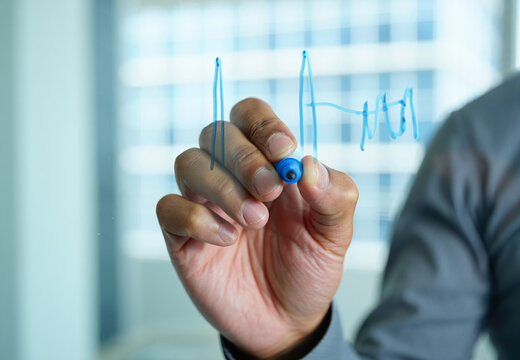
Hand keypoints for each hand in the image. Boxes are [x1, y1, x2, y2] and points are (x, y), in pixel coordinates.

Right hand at [156, 98, 357, 357]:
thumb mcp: (335, 235)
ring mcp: (204, 204)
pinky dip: (195, 217)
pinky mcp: (182, 236)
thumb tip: (309, 164)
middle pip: (217, 133)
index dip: (263, 124)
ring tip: (253, 221)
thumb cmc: (308, 268)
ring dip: (221, 187)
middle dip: (244, 158)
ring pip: (188, 163)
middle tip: (270, 192)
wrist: (286, 321)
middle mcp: (232, 176)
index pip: (251, 116)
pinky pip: (168, 208)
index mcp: (268, 164)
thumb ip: (335, 197)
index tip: (283, 149)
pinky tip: (226, 240)